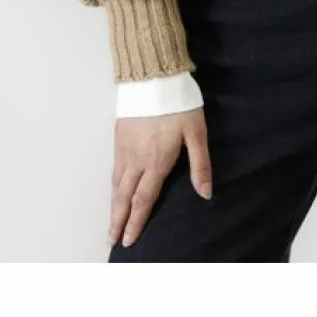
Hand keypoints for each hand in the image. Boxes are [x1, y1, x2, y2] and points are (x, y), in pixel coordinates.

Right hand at [108, 108, 211, 248]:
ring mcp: (124, 148)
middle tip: (111, 240)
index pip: (143, 199)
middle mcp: (136, 159)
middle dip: (117, 220)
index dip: (136, 221)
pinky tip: (114, 190)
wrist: (152, 76)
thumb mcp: (196, 133)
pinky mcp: (119, 137)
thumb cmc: (178, 104)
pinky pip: (113, 169)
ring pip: (116, 184)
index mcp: (156, 161)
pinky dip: (112, 186)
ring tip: (111, 222)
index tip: (129, 239)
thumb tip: (205, 193)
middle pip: (123, 196)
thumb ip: (200, 165)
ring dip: (113, 205)